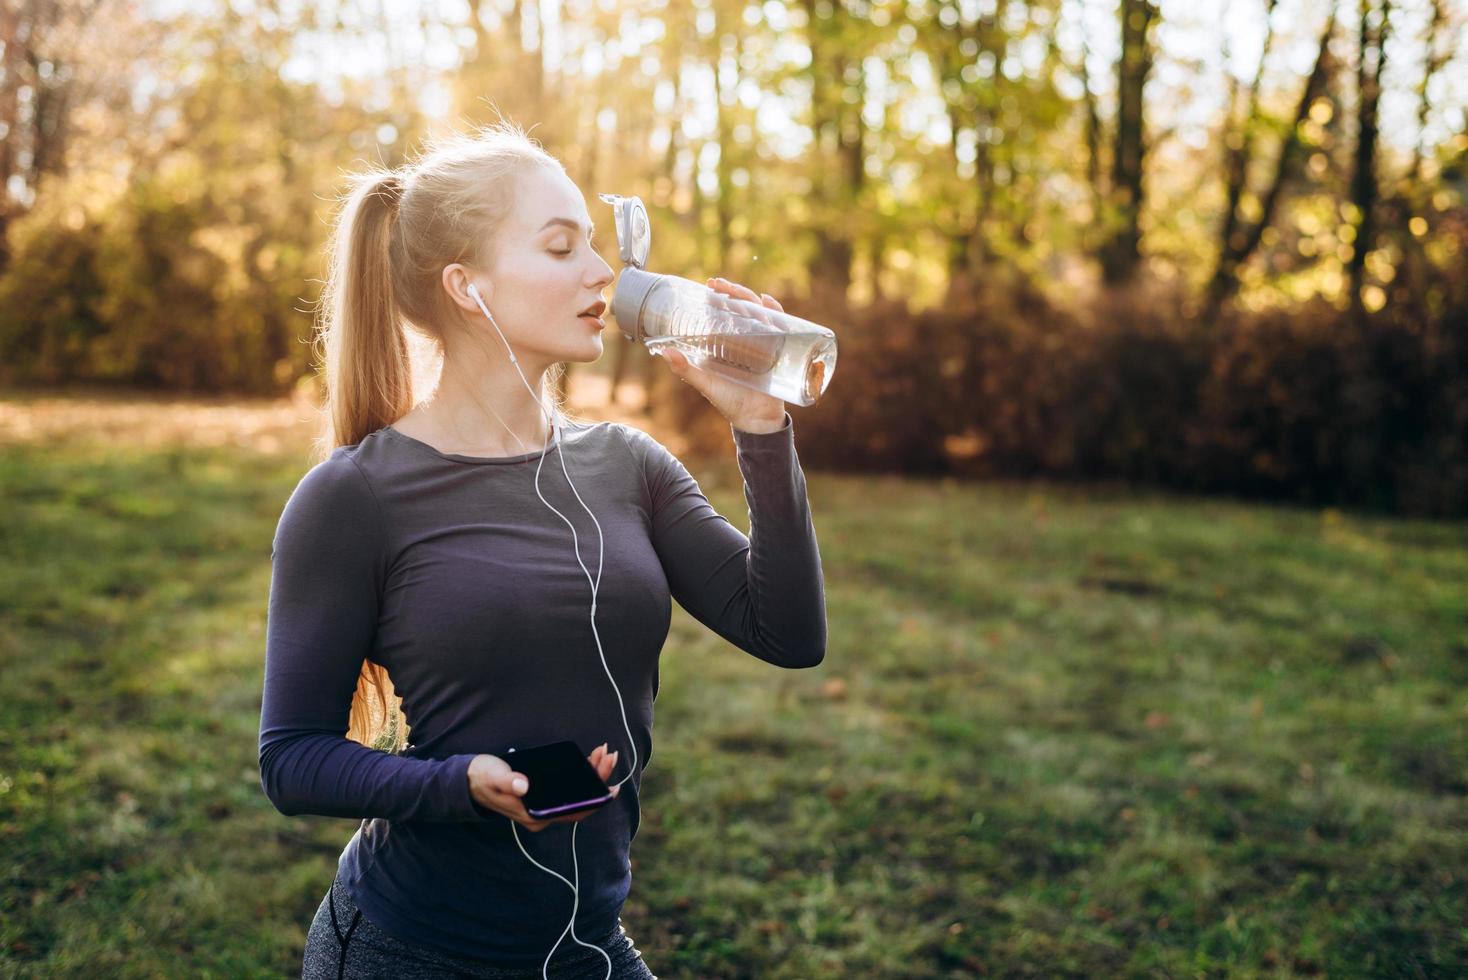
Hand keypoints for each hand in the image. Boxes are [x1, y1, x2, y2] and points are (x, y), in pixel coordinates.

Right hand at [467, 744, 620, 831]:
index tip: (612, 785)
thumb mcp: (493, 776)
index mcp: (535, 815)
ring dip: (592, 774)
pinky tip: (589, 758)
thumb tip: (524, 786)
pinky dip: (582, 773)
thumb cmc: (482, 778)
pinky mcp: (544, 795)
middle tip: (608, 754)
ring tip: (602, 752)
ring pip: (577, 794)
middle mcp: (543, 815)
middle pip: (581, 801)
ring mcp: (545, 806)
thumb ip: (508, 781)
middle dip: (598, 778)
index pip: (574, 811)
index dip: (596, 799)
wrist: (469, 782)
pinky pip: (570, 788)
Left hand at [655, 277, 788, 433]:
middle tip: (717, 283)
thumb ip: (685, 369)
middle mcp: (747, 339)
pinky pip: (782, 326)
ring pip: (760, 313)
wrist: (756, 420)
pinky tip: (768, 302)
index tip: (709, 285)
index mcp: (729, 342)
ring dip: (751, 298)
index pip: (725, 312)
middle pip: (742, 307)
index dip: (719, 296)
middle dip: (732, 292)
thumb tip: (664, 352)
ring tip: (740, 291)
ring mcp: (765, 343)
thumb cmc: (729, 401)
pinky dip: (777, 312)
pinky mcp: (779, 350)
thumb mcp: (705, 383)